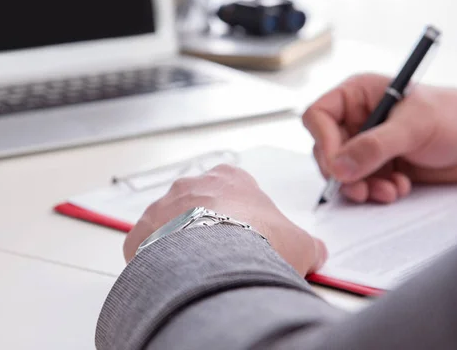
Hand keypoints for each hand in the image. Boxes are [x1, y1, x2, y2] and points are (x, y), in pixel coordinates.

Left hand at [123, 164, 326, 275]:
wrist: (218, 262)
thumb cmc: (257, 242)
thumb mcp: (299, 242)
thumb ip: (306, 243)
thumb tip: (315, 253)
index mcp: (229, 178)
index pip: (233, 188)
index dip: (242, 214)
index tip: (248, 234)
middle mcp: (192, 185)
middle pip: (199, 204)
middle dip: (209, 227)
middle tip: (224, 255)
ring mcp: (162, 207)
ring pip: (170, 224)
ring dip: (181, 242)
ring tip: (199, 270)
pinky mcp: (141, 233)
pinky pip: (146, 246)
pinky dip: (157, 261)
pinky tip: (176, 277)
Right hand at [303, 73, 456, 202]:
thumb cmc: (454, 117)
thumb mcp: (413, 127)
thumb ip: (374, 146)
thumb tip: (338, 167)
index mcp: (358, 95)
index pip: (319, 115)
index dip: (323, 142)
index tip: (338, 166)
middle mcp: (357, 118)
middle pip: (326, 149)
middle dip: (344, 173)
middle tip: (361, 188)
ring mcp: (366, 143)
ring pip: (342, 171)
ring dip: (362, 186)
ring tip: (389, 190)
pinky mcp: (377, 165)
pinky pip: (360, 184)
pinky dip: (376, 191)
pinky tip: (399, 187)